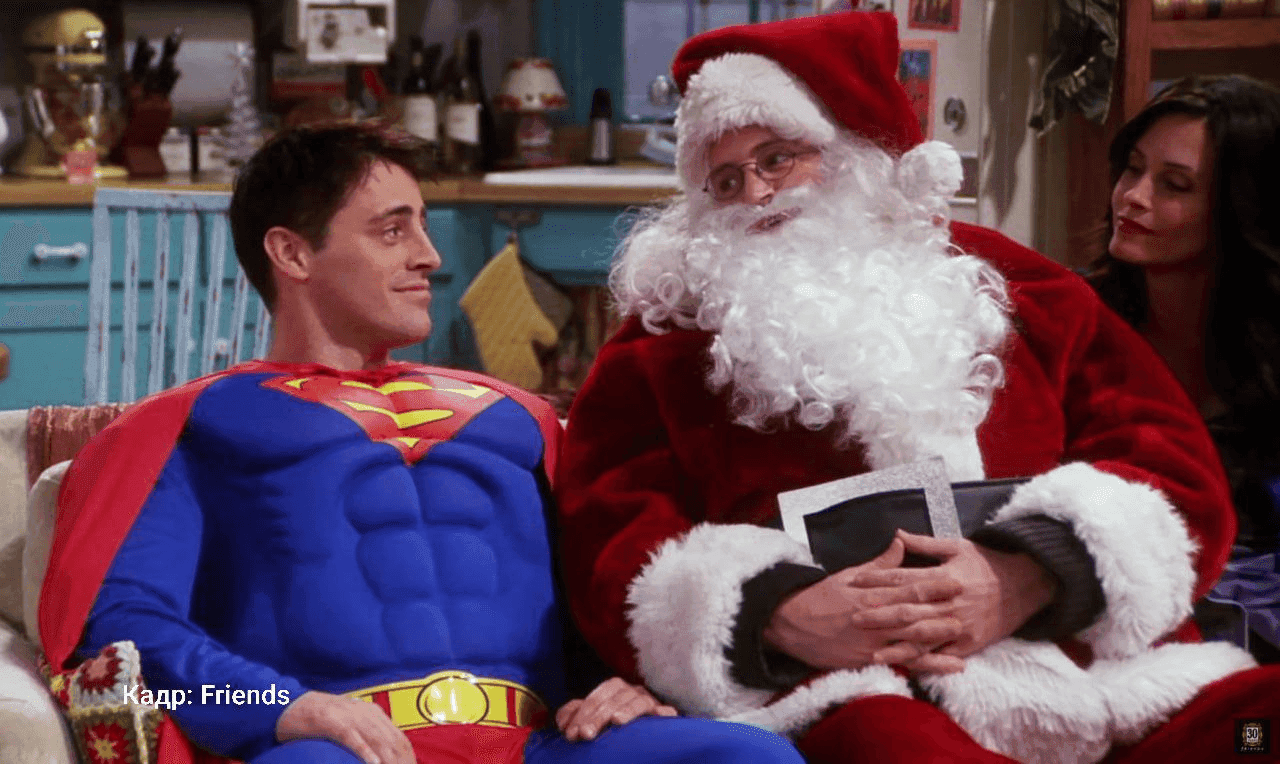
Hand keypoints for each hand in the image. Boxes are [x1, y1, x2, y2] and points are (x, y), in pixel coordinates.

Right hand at [276, 690, 413, 763]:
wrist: (290, 704)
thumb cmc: (320, 719)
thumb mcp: (349, 723)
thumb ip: (366, 734)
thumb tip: (382, 754)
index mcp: (372, 713)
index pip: (399, 738)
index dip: (408, 757)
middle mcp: (365, 713)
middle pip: (392, 741)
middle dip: (402, 761)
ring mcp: (349, 716)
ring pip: (377, 740)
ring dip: (388, 760)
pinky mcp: (332, 721)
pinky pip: (352, 738)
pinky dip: (365, 752)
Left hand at [555, 677, 677, 740]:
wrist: (645, 734)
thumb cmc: (614, 723)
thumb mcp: (591, 717)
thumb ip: (574, 715)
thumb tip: (563, 722)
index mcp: (614, 689)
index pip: (596, 697)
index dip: (582, 714)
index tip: (570, 733)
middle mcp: (632, 691)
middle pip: (615, 699)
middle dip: (598, 716)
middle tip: (586, 734)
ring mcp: (650, 701)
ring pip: (638, 702)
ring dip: (627, 710)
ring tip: (616, 721)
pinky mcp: (666, 714)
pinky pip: (666, 711)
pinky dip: (662, 713)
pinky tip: (657, 716)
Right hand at [762, 537, 966, 673]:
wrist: (792, 624)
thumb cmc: (820, 597)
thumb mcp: (848, 574)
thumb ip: (879, 564)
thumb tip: (901, 543)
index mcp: (869, 593)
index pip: (907, 587)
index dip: (933, 585)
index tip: (956, 580)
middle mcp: (873, 617)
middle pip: (912, 615)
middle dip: (941, 611)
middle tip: (968, 606)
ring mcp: (871, 641)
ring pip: (910, 639)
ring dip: (937, 637)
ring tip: (962, 633)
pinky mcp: (868, 660)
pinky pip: (902, 662)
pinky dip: (927, 664)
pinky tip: (948, 665)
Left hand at [851, 530, 1056, 666]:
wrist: (1026, 584)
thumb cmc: (987, 563)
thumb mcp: (957, 546)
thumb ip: (924, 544)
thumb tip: (895, 534)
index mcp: (944, 577)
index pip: (904, 579)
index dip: (878, 580)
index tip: (855, 581)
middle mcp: (950, 602)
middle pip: (909, 610)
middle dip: (879, 615)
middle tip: (853, 617)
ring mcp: (960, 625)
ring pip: (924, 637)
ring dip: (897, 645)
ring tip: (873, 651)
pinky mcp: (969, 643)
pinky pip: (943, 654)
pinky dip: (925, 661)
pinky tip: (905, 666)